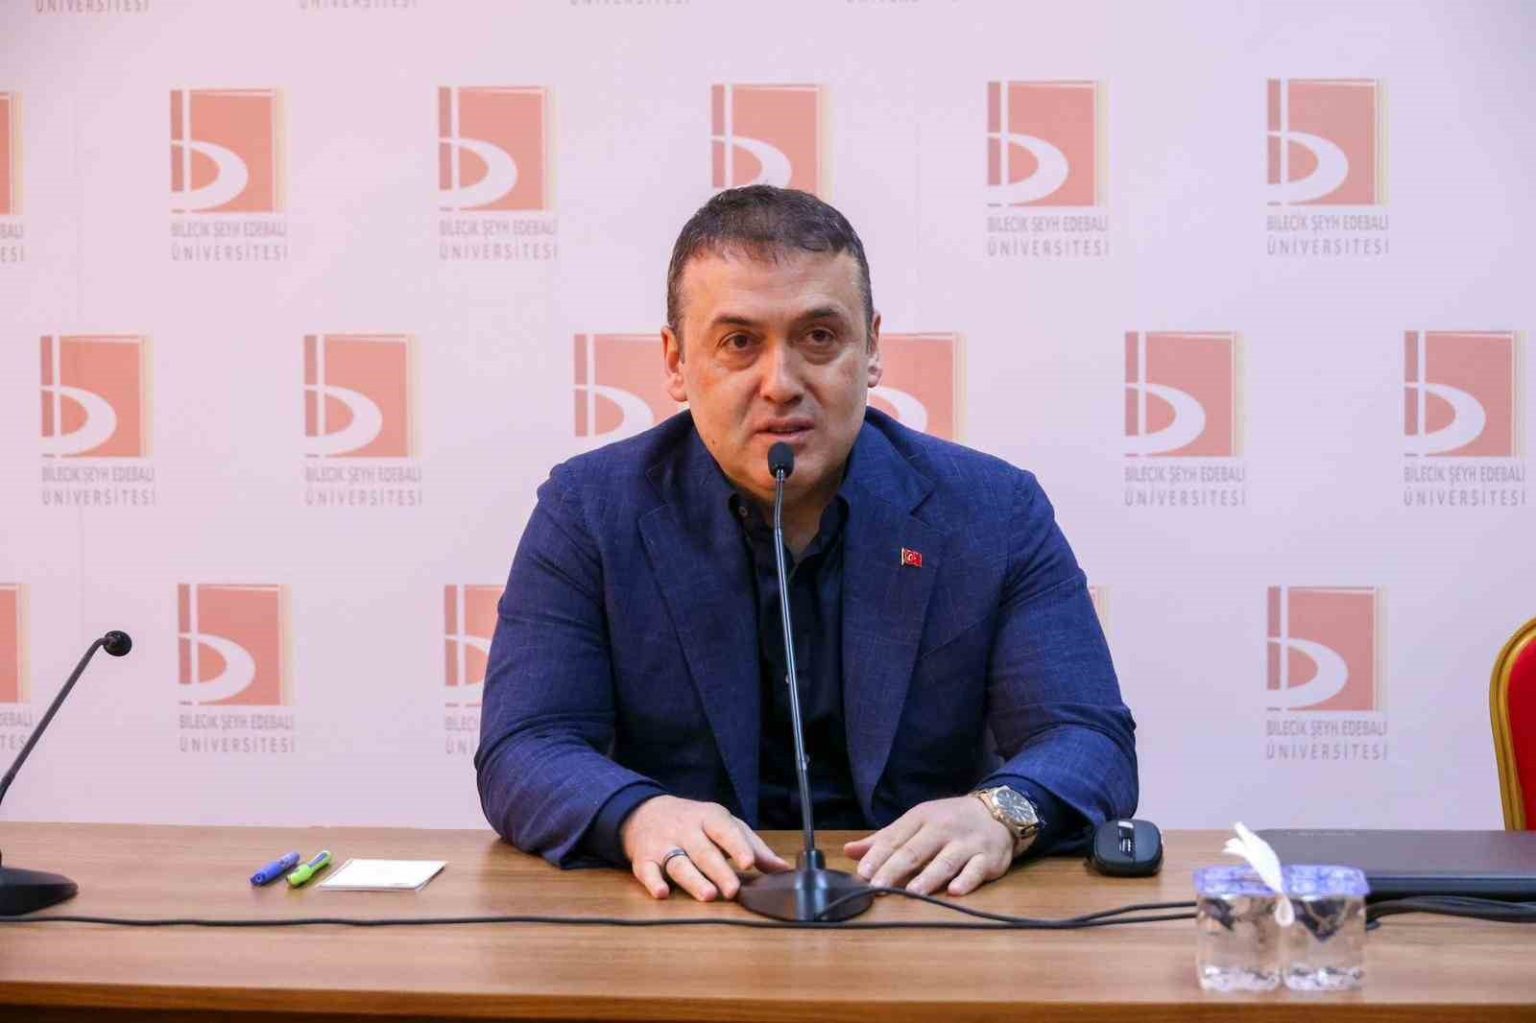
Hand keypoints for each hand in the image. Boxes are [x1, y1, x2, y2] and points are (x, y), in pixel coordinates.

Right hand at [620, 795, 791, 900]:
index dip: (738, 846)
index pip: (725, 830)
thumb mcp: (724, 826)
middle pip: (704, 851)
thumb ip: (754, 847)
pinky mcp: (644, 859)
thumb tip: (782, 869)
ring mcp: (663, 844)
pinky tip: (662, 893)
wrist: (646, 812)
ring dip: (693, 880)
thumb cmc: (695, 823)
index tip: (749, 862)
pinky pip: (646, 871)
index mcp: (709, 818)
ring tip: (708, 895)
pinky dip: (653, 882)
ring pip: (679, 863)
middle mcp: (686, 830)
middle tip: (733, 890)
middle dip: (719, 871)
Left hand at [842, 795, 1014, 895]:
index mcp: (921, 818)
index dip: (878, 856)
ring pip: (946, 860)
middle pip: (916, 850)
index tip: (862, 873)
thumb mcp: (916, 823)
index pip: (895, 838)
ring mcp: (967, 843)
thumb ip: (884, 839)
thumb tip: (849, 851)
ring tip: (913, 892)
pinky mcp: (989, 857)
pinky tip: (955, 891)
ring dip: (929, 876)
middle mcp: (943, 828)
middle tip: (878, 887)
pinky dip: (967, 880)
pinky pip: (977, 869)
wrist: (996, 811)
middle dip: (895, 869)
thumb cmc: (948, 821)